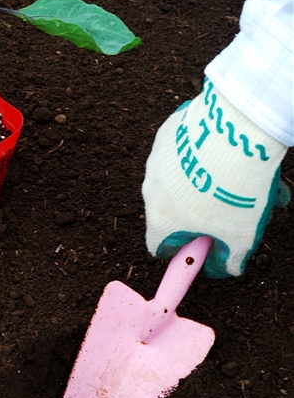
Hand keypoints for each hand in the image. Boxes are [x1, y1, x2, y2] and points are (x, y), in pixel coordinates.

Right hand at [142, 79, 288, 276]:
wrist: (236, 130)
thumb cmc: (235, 189)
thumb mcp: (240, 236)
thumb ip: (228, 259)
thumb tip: (223, 267)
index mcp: (161, 220)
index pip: (160, 247)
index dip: (185, 251)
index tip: (207, 246)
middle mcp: (151, 190)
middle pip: (175, 212)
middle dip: (205, 214)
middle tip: (237, 210)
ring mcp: (157, 159)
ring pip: (182, 180)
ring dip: (208, 184)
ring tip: (246, 178)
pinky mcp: (168, 133)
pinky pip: (185, 151)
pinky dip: (205, 155)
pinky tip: (232, 153)